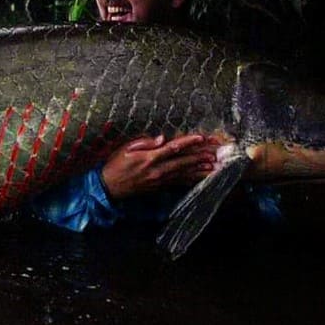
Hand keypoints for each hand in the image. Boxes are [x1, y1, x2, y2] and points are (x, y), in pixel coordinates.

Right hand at [100, 134, 219, 199]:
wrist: (109, 187)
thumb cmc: (115, 165)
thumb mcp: (125, 149)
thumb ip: (144, 143)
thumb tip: (161, 138)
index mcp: (149, 158)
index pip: (173, 148)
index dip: (188, 142)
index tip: (201, 138)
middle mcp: (157, 170)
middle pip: (183, 162)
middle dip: (200, 156)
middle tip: (216, 152)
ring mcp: (160, 180)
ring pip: (184, 173)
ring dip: (200, 169)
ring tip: (215, 166)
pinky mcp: (160, 186)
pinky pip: (179, 182)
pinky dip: (191, 179)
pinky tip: (201, 177)